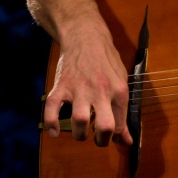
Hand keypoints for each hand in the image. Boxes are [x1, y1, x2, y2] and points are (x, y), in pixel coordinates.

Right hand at [42, 21, 133, 147]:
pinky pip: (52, 108)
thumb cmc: (106, 60)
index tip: (108, 135)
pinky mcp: (61, 85)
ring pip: (80, 120)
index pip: (119, 124)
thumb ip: (122, 112)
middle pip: (104, 126)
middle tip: (97, 139)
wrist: (85, 36)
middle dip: (101, 141)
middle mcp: (101, 90)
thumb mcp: (121, 81)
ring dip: (79, 134)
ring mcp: (79, 88)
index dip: (114, 136)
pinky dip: (51, 123)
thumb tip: (126, 140)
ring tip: (80, 131)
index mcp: (119, 90)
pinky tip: (55, 131)